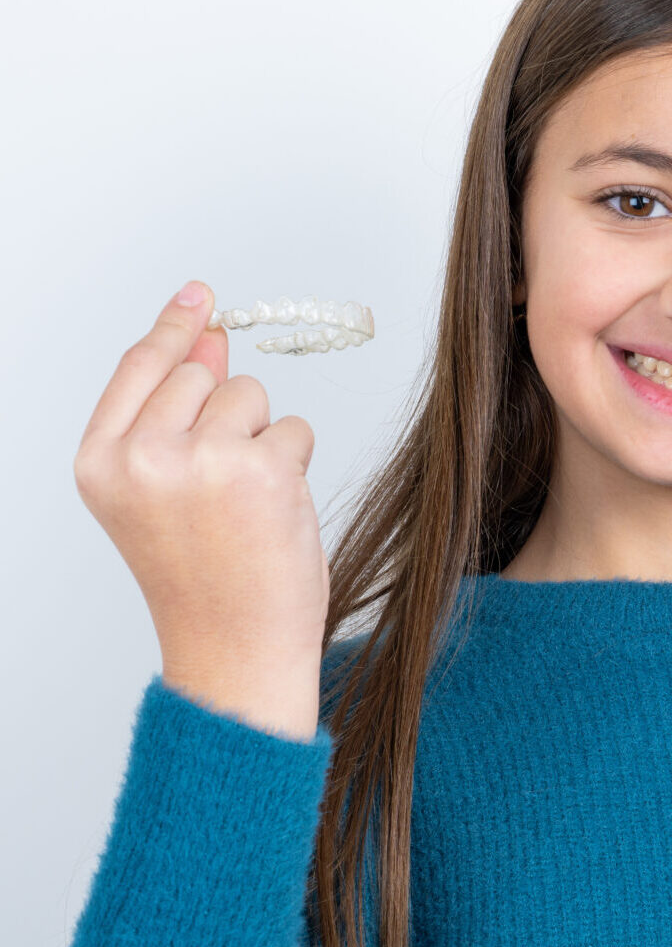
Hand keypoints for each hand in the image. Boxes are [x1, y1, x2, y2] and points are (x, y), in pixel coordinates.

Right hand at [73, 281, 330, 673]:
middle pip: (204, 377)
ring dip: (264, 441)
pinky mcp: (262, 470)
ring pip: (252, 397)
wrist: (235, 650)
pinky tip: (275, 514)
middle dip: (227, 416)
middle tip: (222, 489)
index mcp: (101, 463)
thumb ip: (175, 414)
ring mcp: (202, 460)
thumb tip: (208, 339)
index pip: (141, 368)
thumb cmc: (204, 579)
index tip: (201, 296)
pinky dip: (296, 465)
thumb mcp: (163, 493)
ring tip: (247, 507)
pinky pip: (294, 429)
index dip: (175, 328)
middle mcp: (143, 457)